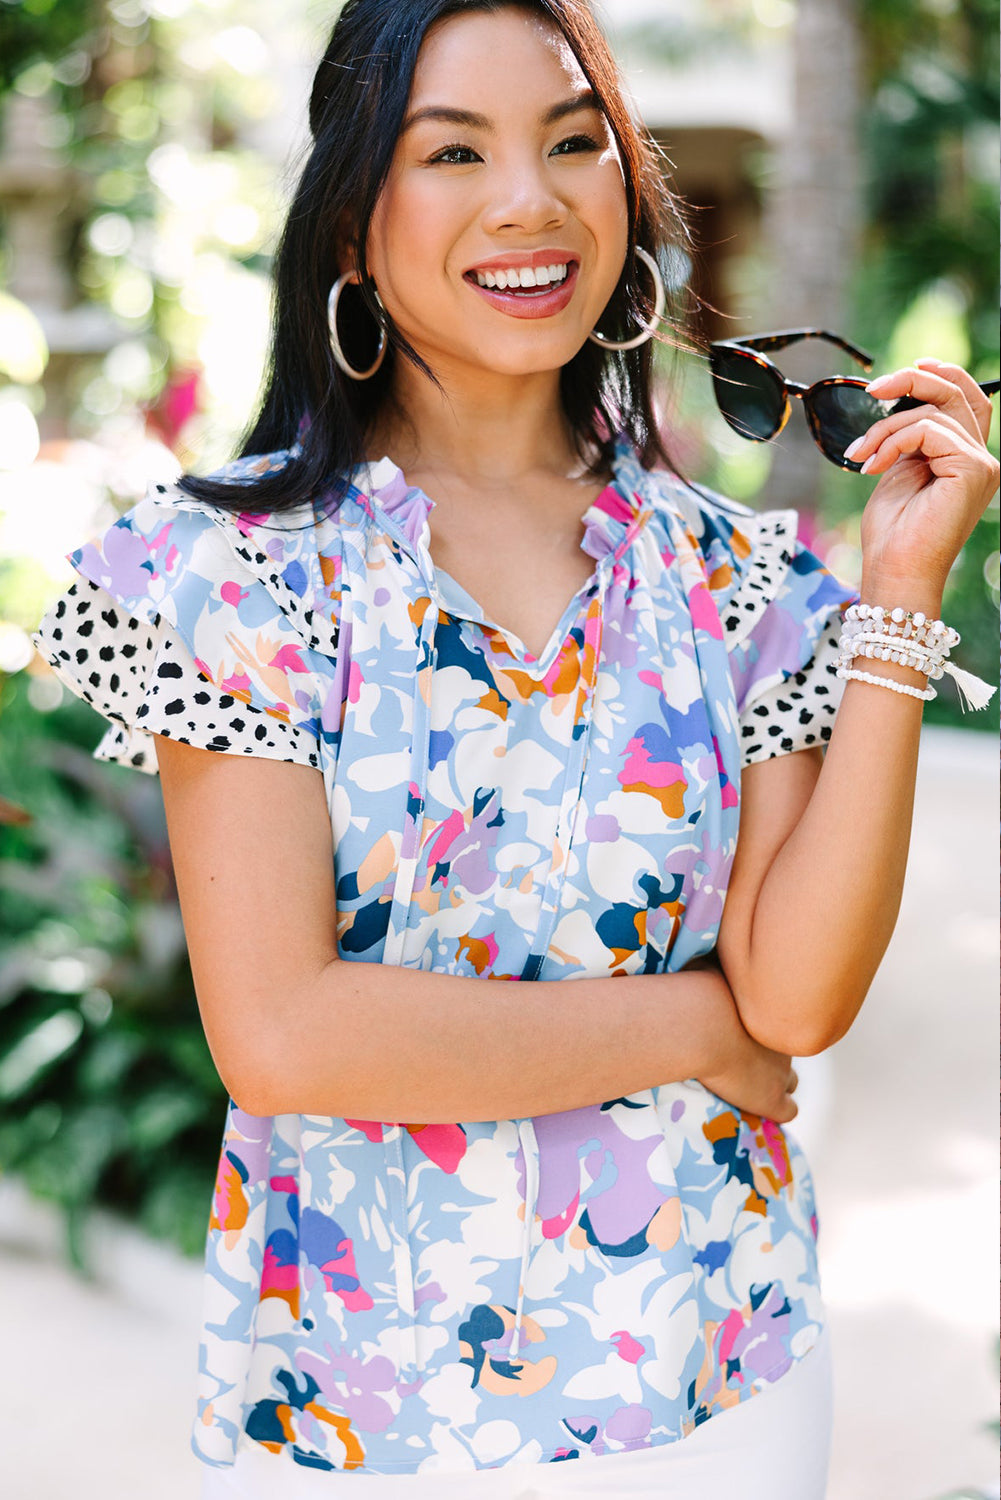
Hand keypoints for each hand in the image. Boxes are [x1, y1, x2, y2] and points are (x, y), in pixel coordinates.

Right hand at [685, 958, 799, 1122]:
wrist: (700, 1023)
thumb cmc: (699, 988)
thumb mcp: (706, 960)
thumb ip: (710, 955)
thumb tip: (700, 928)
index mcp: (771, 1008)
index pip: (780, 1015)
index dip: (762, 1022)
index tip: (742, 1023)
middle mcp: (782, 1037)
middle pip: (788, 1045)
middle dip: (772, 1051)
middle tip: (746, 1052)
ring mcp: (780, 1070)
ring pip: (791, 1080)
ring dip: (775, 1082)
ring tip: (751, 1084)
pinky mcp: (770, 1099)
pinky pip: (788, 1110)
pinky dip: (776, 1109)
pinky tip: (759, 1108)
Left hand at [846, 359, 998, 600]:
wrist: (894, 570)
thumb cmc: (892, 531)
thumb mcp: (899, 469)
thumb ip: (910, 437)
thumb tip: (902, 397)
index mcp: (966, 459)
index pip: (967, 401)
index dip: (944, 375)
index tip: (910, 367)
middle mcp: (982, 460)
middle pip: (957, 393)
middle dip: (912, 380)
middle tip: (873, 390)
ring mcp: (982, 465)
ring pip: (933, 413)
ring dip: (885, 428)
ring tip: (861, 455)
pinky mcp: (972, 470)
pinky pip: (928, 430)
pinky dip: (893, 441)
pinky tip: (872, 465)